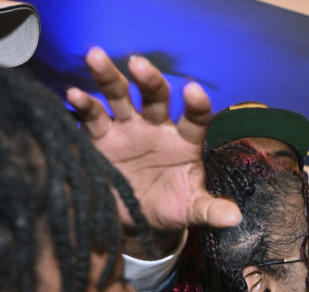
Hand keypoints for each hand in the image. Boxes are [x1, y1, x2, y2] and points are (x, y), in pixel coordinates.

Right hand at [67, 46, 240, 257]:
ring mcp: (128, 127)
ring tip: (96, 56)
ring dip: (108, 77)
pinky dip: (82, 104)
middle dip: (148, 79)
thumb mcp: (191, 210)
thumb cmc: (171, 207)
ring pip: (119, 96)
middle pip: (155, 96)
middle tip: (138, 64)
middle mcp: (157, 126)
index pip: (195, 118)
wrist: (137, 218)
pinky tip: (74, 94)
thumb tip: (234, 218)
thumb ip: (211, 210)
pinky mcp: (101, 136)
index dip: (195, 105)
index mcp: (186, 141)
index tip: (193, 92)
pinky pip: (92, 116)